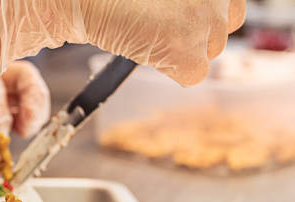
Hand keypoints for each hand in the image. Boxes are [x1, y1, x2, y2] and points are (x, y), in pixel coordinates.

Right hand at [0, 0, 245, 85]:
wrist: (90, 0)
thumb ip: (184, 2)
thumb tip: (189, 18)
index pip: (230, 4)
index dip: (206, 13)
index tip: (184, 18)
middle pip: (226, 26)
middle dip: (200, 32)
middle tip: (165, 29)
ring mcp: (205, 25)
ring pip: (211, 51)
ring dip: (186, 50)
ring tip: (153, 37)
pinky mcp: (188, 54)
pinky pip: (194, 75)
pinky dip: (174, 71)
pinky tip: (151, 53)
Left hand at [0, 61, 49, 166]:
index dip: (10, 82)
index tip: (0, 119)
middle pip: (17, 77)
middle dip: (27, 101)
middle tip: (17, 130)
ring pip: (18, 99)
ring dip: (28, 116)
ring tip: (22, 137)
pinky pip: (5, 126)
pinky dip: (12, 137)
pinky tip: (7, 150)